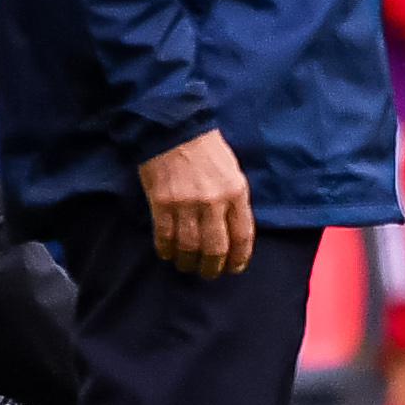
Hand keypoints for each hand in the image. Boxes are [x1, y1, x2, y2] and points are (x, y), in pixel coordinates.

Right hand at [139, 130, 254, 277]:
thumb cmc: (207, 151)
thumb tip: (232, 232)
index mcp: (236, 193)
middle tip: (209, 274)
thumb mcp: (233, 173)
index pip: (242, 235)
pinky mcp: (162, 203)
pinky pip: (164, 236)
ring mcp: (186, 204)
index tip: (234, 268)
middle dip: (213, 267)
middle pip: (215, 248)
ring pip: (189, 247)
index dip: (238, 258)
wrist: (175, 130)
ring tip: (187, 266)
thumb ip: (234, 202)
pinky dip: (166, 250)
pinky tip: (167, 254)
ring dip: (188, 262)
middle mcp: (214, 202)